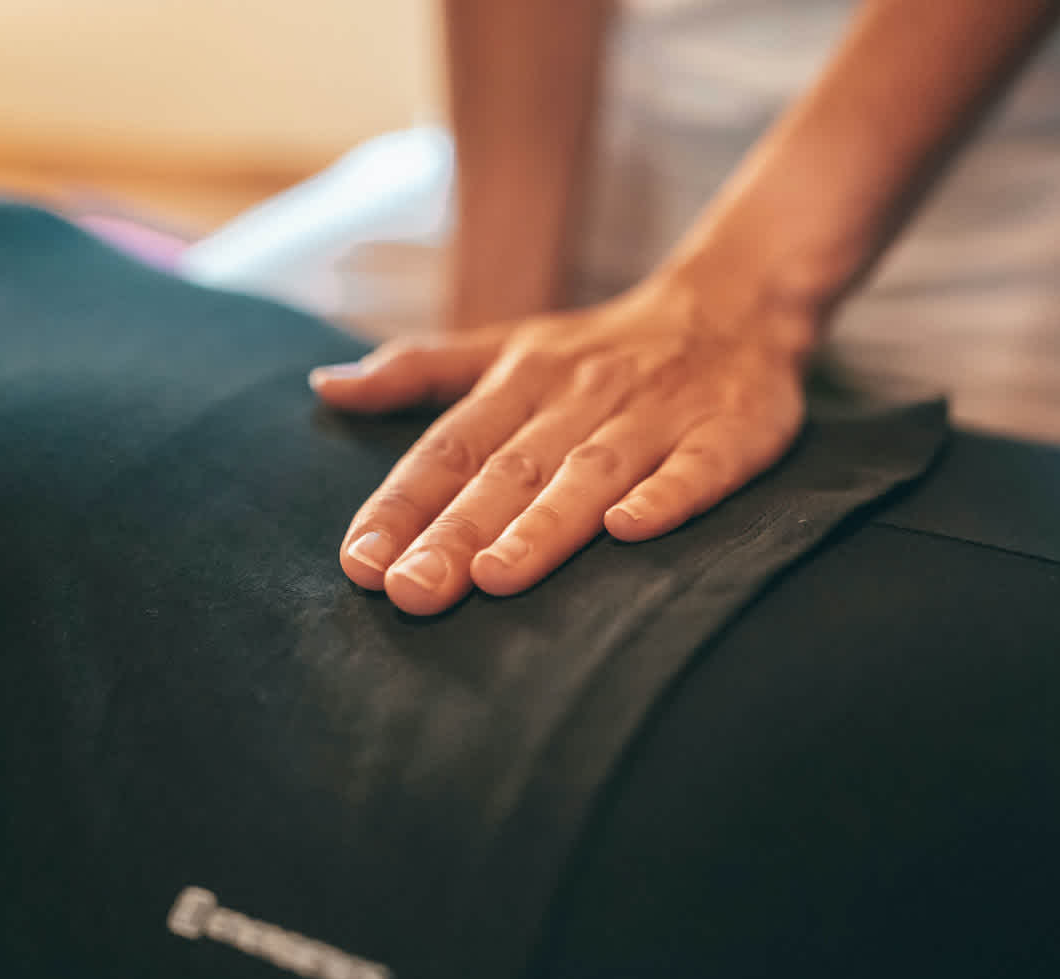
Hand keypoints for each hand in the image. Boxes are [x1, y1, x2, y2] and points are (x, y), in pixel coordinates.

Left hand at [309, 276, 815, 614]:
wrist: (734, 304)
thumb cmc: (601, 348)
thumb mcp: (506, 346)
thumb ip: (419, 370)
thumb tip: (325, 387)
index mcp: (522, 379)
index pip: (451, 446)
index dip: (402, 503)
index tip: (360, 562)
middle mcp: (580, 396)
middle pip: (511, 469)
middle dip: (457, 532)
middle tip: (409, 593)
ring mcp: (655, 413)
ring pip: (591, 472)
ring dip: (543, 524)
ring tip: (495, 579)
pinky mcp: (727, 431)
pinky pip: (696, 466)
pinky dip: (666, 496)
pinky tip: (630, 530)